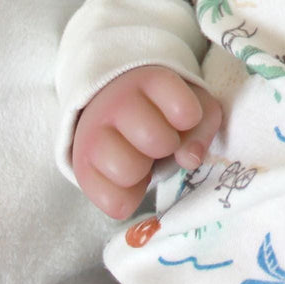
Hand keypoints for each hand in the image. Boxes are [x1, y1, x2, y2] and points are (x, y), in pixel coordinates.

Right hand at [71, 65, 222, 218]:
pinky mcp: (81, 166)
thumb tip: (190, 158)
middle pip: (157, 142)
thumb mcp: (192, 105)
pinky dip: (127, 199)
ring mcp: (92, 133)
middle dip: (165, 146)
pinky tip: (127, 180)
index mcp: (150, 80)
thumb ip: (203, 126)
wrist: (110, 106)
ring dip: (142, 174)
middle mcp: (116, 102)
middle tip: (156, 139)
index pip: (184, 111)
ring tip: (139, 157)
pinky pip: (112, 203)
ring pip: (129, 172)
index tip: (179, 116)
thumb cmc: (160, 109)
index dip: (189, 119)